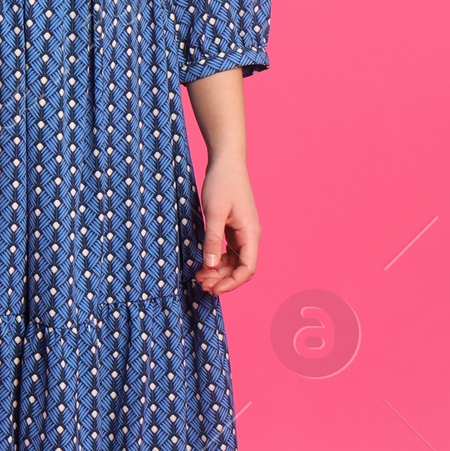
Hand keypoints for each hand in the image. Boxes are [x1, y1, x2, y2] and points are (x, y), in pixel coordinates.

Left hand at [195, 159, 258, 294]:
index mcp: (250, 233)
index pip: (248, 268)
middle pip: (240, 269)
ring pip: (233, 262)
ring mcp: (242, 233)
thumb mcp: (214, 211)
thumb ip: (212, 239)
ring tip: (199, 277)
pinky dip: (216, 261)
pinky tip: (203, 264)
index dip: (232, 283)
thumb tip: (209, 266)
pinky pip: (228, 252)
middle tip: (200, 284)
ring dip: (218, 272)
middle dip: (222, 279)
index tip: (213, 288)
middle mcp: (249, 236)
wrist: (226, 162)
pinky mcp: (233, 229)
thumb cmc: (222, 183)